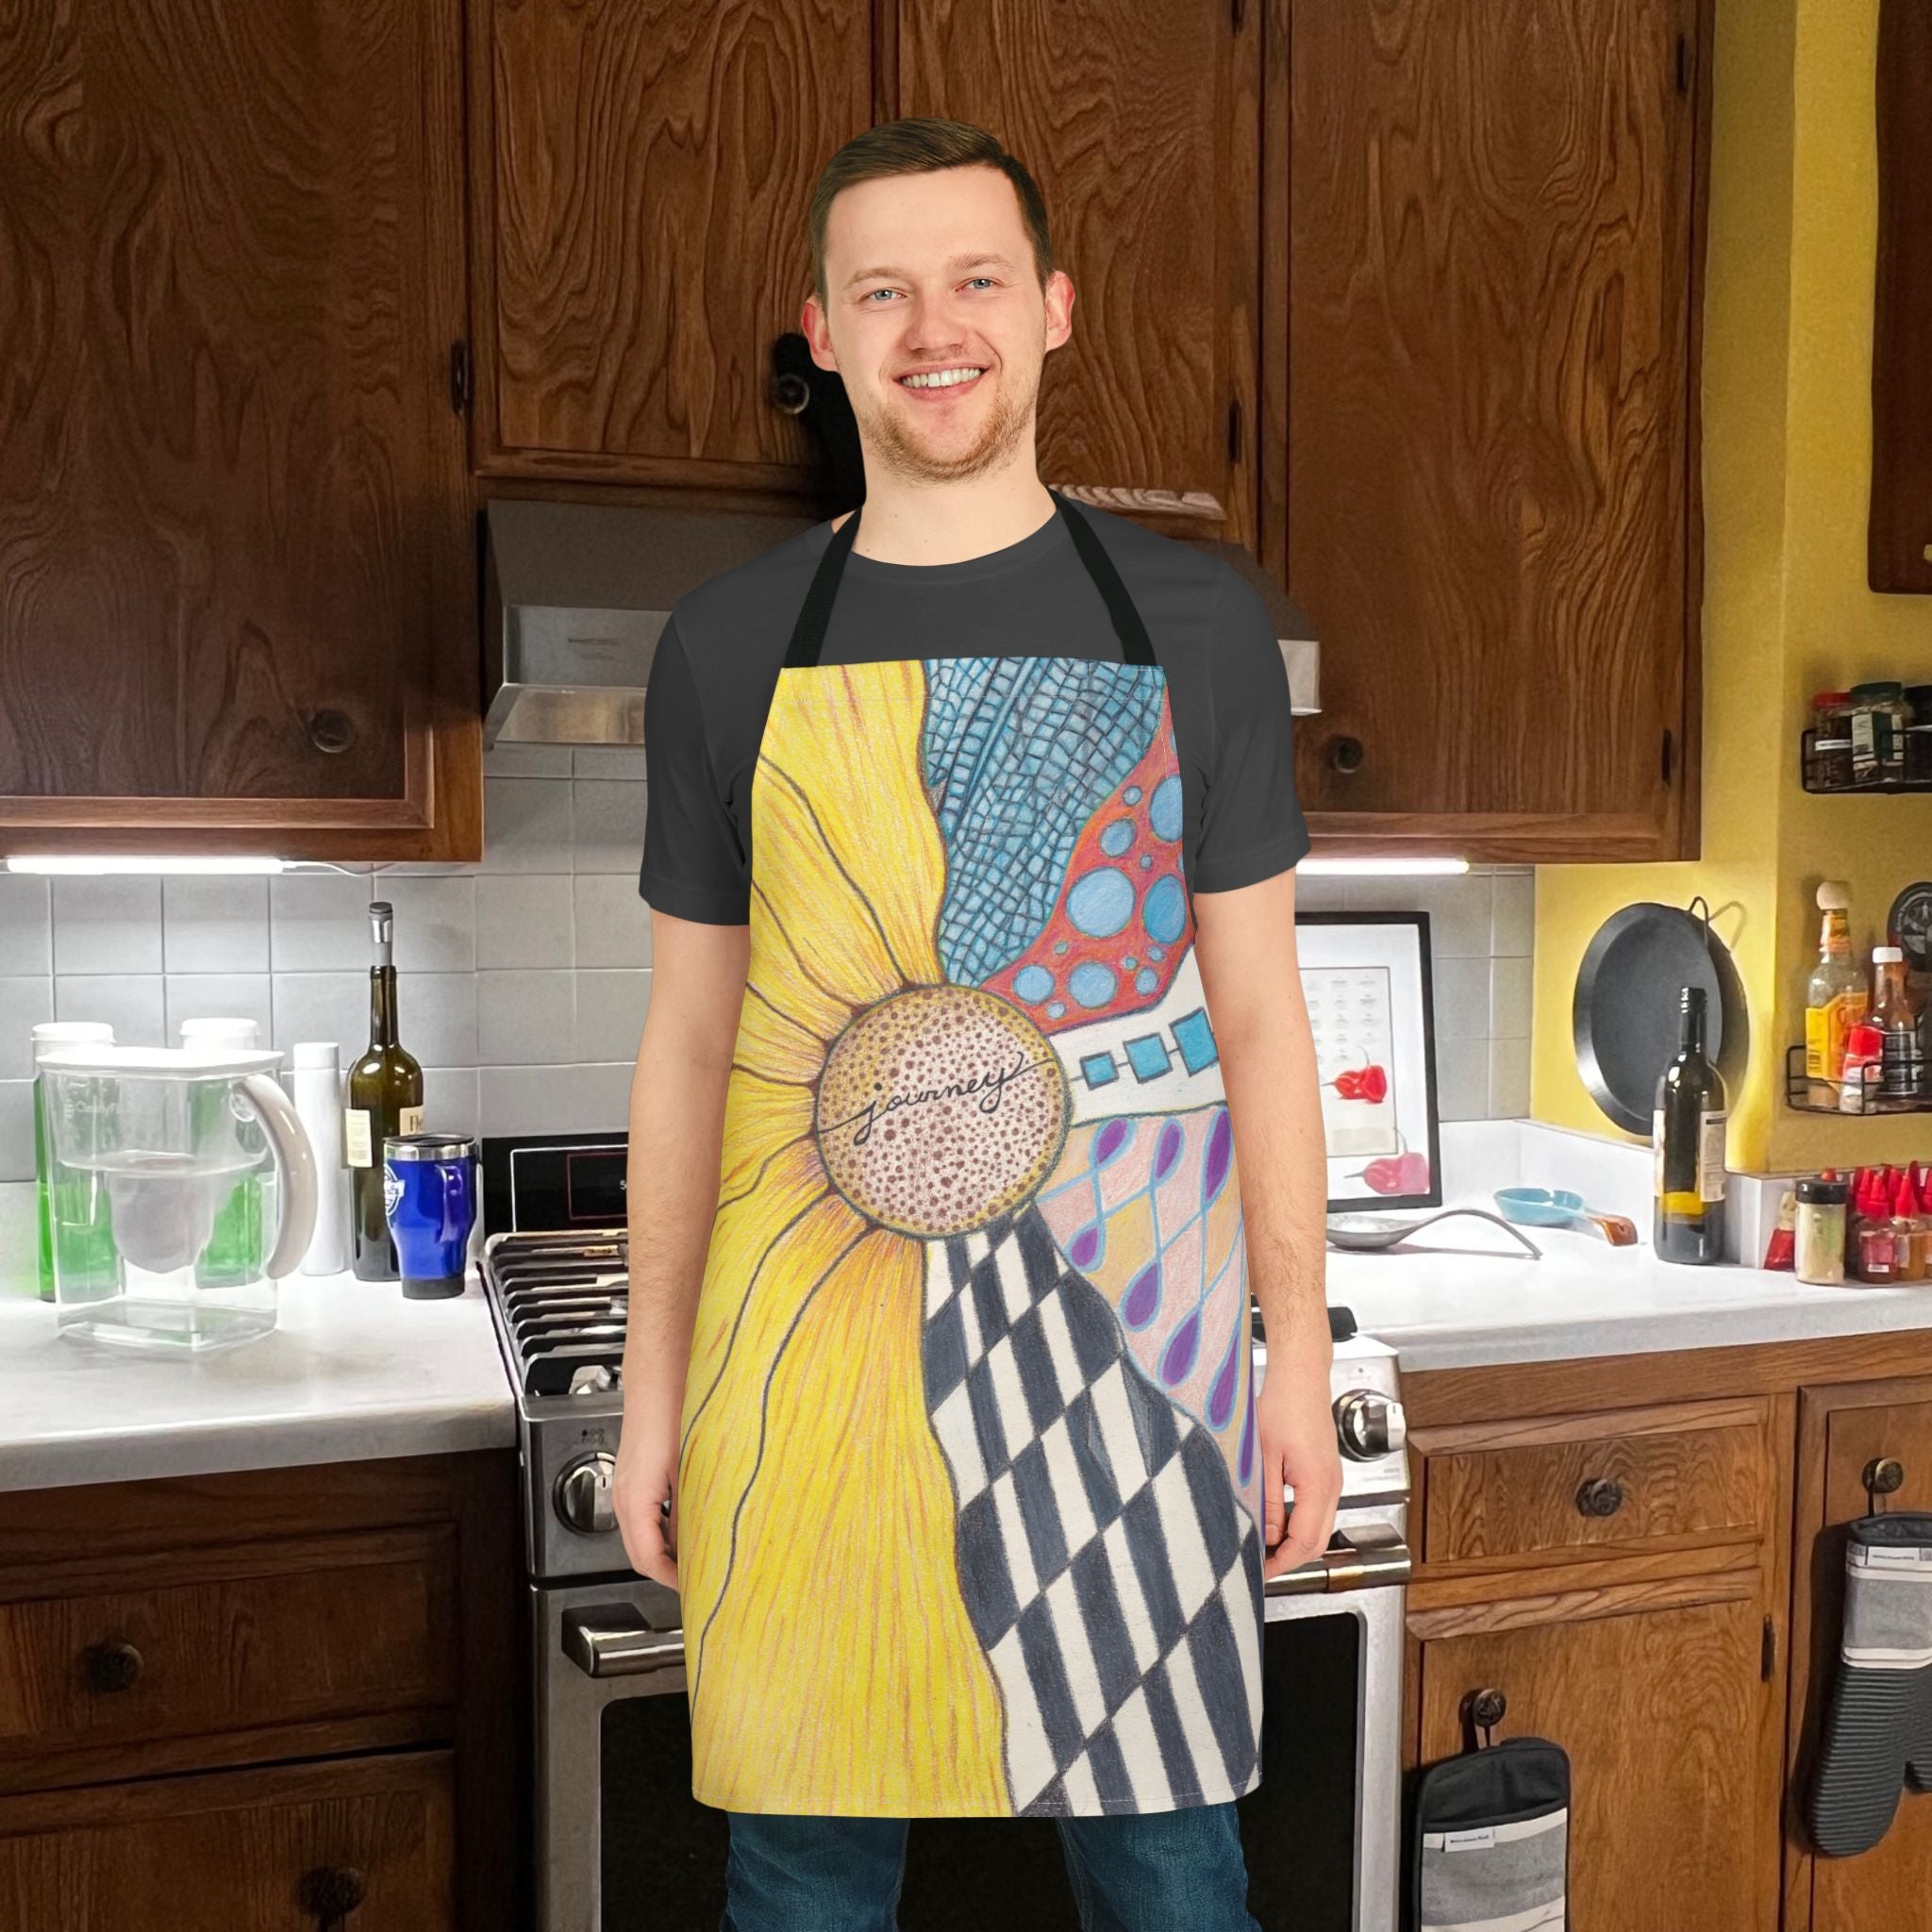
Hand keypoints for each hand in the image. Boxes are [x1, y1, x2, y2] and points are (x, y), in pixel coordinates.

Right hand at [613, 1399, 680, 1589]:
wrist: (658, 1380)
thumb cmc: (672, 1415)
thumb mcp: (689, 1471)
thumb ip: (689, 1513)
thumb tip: (697, 1547)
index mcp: (635, 1500)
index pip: (648, 1559)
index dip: (671, 1579)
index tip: (693, 1589)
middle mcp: (623, 1496)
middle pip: (639, 1553)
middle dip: (665, 1571)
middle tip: (695, 1580)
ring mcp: (625, 1486)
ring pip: (639, 1535)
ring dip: (663, 1550)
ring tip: (695, 1556)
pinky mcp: (633, 1475)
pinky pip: (642, 1515)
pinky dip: (660, 1529)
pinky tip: (685, 1524)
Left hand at [1257, 1365, 1341, 1580]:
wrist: (1301, 1377)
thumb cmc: (1282, 1406)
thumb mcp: (1263, 1456)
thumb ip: (1266, 1500)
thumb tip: (1266, 1535)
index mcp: (1318, 1484)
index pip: (1306, 1542)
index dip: (1282, 1562)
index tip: (1260, 1571)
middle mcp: (1332, 1486)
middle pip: (1318, 1542)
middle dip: (1290, 1558)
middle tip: (1261, 1563)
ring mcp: (1333, 1480)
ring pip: (1320, 1528)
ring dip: (1295, 1541)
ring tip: (1263, 1544)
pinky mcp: (1327, 1473)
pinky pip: (1318, 1510)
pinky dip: (1299, 1523)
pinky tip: (1276, 1520)